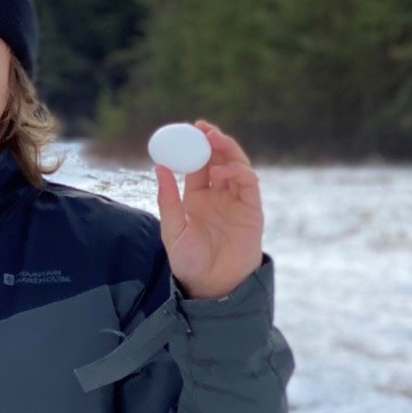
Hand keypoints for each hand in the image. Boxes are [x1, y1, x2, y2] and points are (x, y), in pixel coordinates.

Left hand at [156, 120, 261, 300]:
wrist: (212, 285)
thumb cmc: (189, 261)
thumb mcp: (172, 228)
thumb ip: (167, 198)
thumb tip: (159, 166)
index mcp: (197, 198)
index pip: (198, 165)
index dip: (194, 146)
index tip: (187, 130)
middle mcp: (219, 195)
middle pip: (220, 160)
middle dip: (213, 141)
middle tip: (202, 127)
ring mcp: (237, 201)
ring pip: (236, 166)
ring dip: (227, 150)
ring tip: (213, 139)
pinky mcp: (252, 209)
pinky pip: (249, 184)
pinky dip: (238, 172)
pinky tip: (222, 170)